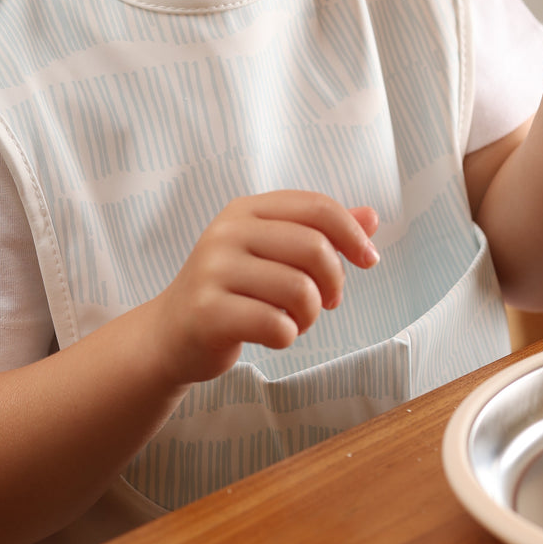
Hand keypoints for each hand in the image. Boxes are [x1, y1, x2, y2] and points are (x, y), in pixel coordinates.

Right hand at [150, 190, 379, 388]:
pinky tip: (276, 335)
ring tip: (298, 321)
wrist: (170, 333)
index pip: (316, 206)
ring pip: (299, 289)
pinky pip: (276, 325)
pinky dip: (289, 336)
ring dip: (311, 315)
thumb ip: (320, 231)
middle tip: (328, 302)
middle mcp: (227, 232)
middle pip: (314, 247)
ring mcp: (214, 270)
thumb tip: (372, 216)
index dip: (352, 233)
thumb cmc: (232, 289)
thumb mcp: (272, 251)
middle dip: (334, 281)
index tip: (368, 260)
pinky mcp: (208, 312)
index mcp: (247, 209)